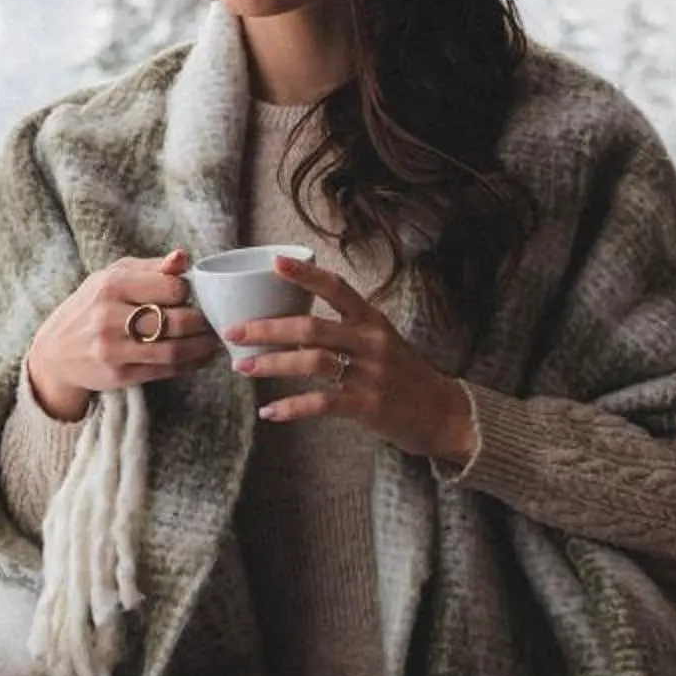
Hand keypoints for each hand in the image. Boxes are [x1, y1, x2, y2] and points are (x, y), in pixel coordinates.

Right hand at [24, 249, 223, 418]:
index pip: (171, 287)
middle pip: (177, 321)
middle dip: (202, 322)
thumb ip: (151, 268)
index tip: (189, 296)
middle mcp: (109, 317)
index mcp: (111, 285)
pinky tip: (200, 357)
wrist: (55, 352)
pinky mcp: (119, 375)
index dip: (187, 292)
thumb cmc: (91, 306)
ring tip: (213, 341)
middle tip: (212, 321)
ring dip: (202, 347)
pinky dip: (190, 364)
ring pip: (174, 350)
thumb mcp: (113, 277)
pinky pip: (165, 371)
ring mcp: (113, 349)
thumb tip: (183, 257)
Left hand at [225, 254, 478, 462]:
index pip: (336, 288)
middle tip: (233, 330)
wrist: (442, 413)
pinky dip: (291, 407)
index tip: (274, 262)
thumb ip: (342, 331)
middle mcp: (370, 341)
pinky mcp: (368, 405)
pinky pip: (321, 403)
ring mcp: (369, 373)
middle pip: (310, 327)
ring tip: (242, 367)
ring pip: (311, 362)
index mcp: (371, 320)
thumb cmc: (403, 375)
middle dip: (266, 328)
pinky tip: (269, 411)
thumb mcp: (379, 341)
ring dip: (271, 364)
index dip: (304, 274)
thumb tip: (290, 327)